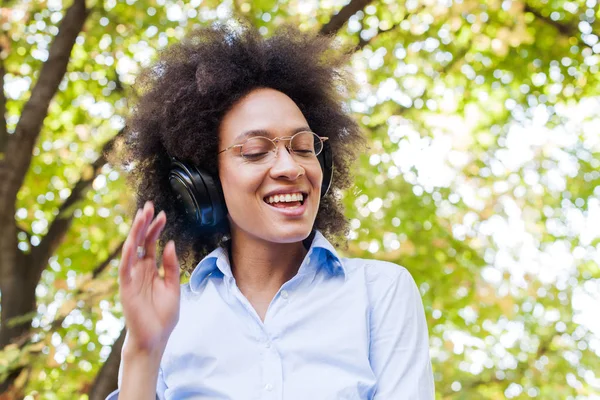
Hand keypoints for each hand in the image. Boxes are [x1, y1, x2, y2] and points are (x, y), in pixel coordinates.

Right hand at [119, 201, 180, 354]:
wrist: (155, 338)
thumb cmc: (163, 316)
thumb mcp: (173, 287)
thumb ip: (170, 267)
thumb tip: (170, 244)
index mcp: (151, 270)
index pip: (152, 244)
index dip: (156, 228)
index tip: (162, 214)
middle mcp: (140, 270)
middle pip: (141, 242)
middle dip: (144, 223)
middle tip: (149, 206)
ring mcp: (131, 278)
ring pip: (132, 250)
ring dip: (136, 233)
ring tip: (141, 215)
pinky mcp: (126, 288)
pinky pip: (125, 268)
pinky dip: (128, 254)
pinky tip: (132, 241)